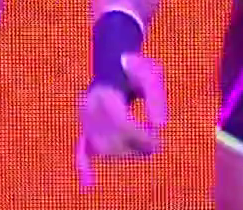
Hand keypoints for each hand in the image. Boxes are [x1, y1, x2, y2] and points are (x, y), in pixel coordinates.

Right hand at [74, 53, 166, 188]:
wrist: (114, 61)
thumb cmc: (136, 68)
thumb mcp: (151, 75)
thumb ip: (157, 99)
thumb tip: (161, 126)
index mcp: (105, 93)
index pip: (123, 125)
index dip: (142, 137)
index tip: (158, 140)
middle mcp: (89, 107)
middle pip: (112, 140)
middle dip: (136, 147)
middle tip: (156, 145)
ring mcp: (84, 118)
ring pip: (101, 148)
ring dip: (123, 153)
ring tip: (143, 148)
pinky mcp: (84, 125)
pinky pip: (81, 147)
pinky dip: (84, 164)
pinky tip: (89, 182)